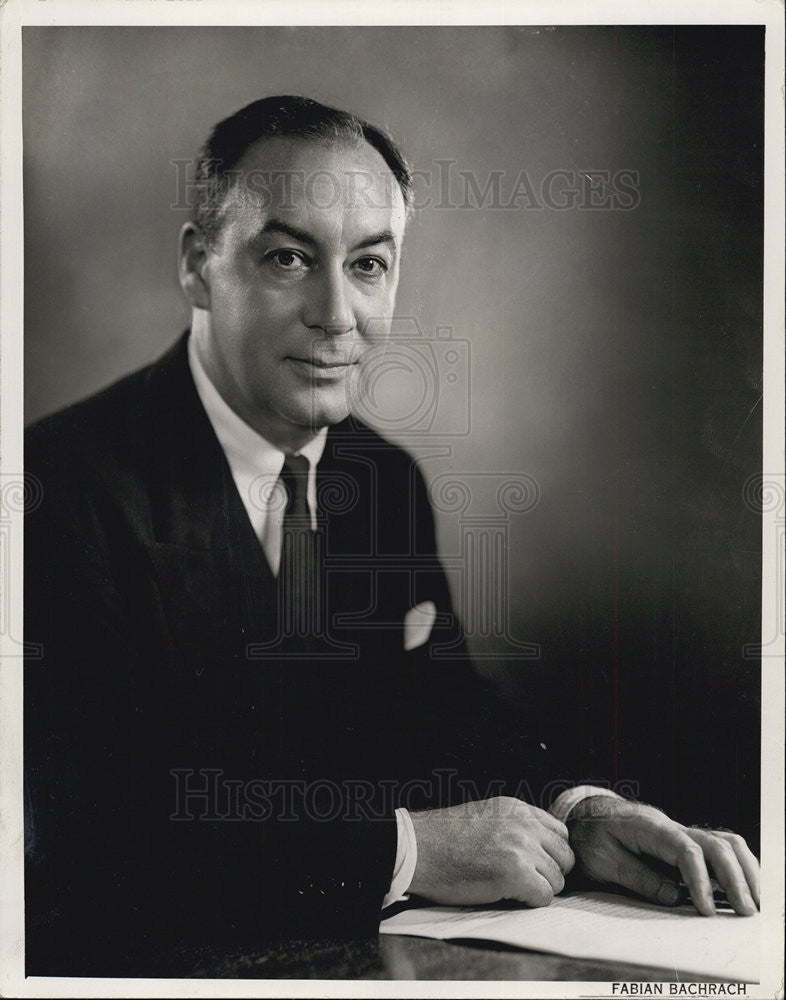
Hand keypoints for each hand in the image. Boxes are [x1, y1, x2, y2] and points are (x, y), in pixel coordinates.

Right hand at [409, 796, 574, 906]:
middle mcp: (524, 824)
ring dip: (539, 889)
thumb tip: (541, 850)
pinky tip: (508, 896)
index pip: (559, 833)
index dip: (549, 854)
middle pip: (565, 856)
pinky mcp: (516, 873)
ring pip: (557, 879)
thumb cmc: (444, 839)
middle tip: (526, 882)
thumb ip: (515, 826)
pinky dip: (530, 902)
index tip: (535, 865)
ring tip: (512, 888)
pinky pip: (544, 896)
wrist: (418, 849)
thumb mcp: (486, 816)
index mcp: (517, 808)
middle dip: (550, 873)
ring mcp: (522, 847)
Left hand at [567, 795, 759, 915]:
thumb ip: (636, 876)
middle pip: (714, 843)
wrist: (587, 814)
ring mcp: (680, 832)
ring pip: (724, 841)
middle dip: (734, 877)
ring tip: (755, 901)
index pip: (685, 849)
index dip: (700, 880)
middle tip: (745, 911)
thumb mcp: (601, 858)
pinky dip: (737, 866)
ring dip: (744, 870)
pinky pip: (718, 848)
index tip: (706, 910)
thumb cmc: (591, 835)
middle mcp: (671, 826)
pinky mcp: (684, 842)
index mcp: (648, 827)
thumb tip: (673, 897)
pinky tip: (745, 888)